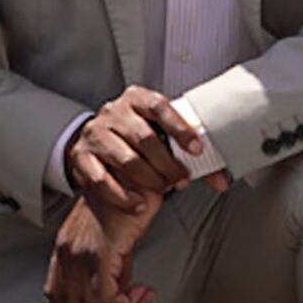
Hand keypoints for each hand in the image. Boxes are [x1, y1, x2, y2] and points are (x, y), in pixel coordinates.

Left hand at [45, 191, 161, 302]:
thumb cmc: (128, 200)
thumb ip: (109, 271)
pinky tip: (143, 293)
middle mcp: (67, 255)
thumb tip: (121, 298)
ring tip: (141, 300)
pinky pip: (107, 300)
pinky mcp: (99, 253)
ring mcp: (80, 255)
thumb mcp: (112, 241)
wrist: (135, 174)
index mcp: (64, 252)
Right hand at [65, 86, 222, 214]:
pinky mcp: (81, 157)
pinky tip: (139, 203)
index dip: (180, 128)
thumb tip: (221, 178)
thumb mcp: (161, 136)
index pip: (159, 106)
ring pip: (126, 159)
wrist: (98, 147)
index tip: (197, 149)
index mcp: (136, 98)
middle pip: (144, 136)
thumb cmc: (138, 141)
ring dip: (149, 179)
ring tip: (163, 189)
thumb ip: (189, 153)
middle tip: (181, 178)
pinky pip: (102, 180)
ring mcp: (95, 133)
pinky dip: (124, 196)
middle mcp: (113, 111)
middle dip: (167, 163)